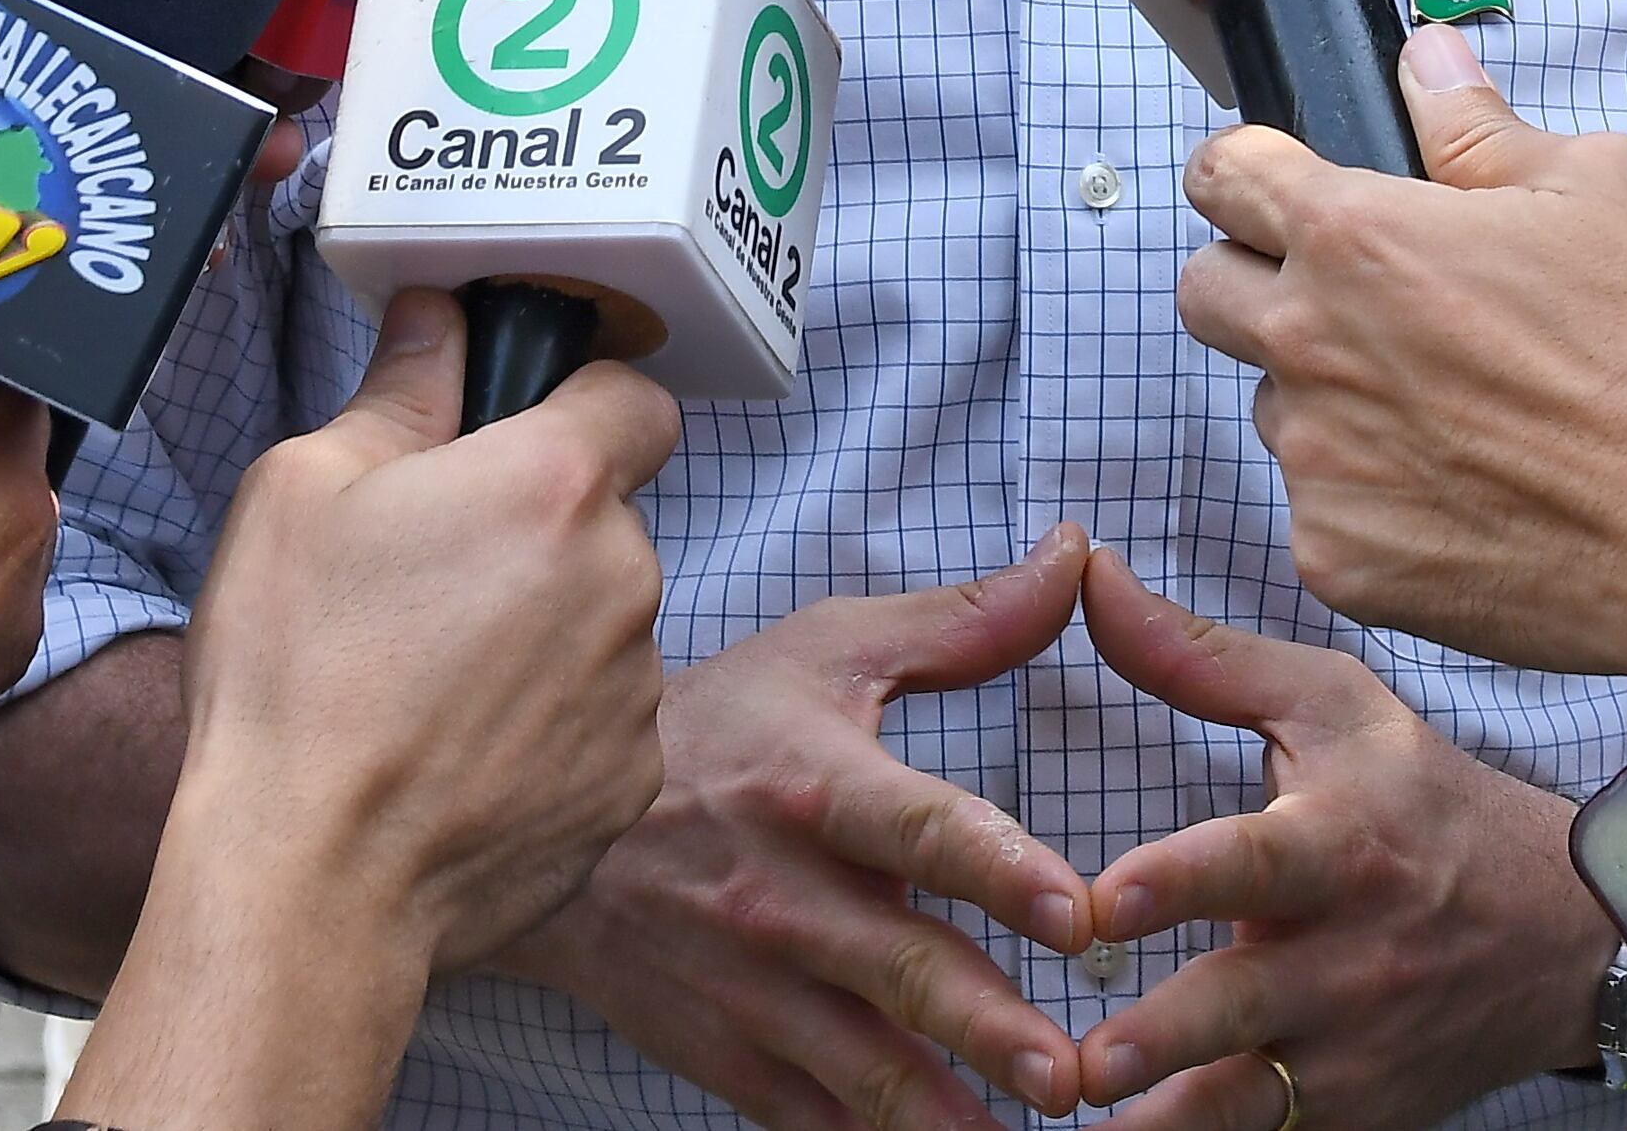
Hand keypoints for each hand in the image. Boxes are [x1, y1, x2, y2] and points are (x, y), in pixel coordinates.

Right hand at [61, 294, 681, 1130]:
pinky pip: (600, 722)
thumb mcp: (303, 490)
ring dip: (546, 632)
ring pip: (604, 623)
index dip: (582, 407)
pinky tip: (457, 753)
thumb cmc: (295, 677)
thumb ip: (399, 388)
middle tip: (432, 579)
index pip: (636, 397)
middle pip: (609, 520)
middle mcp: (624, 575)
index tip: (521, 439)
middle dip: (541, 534)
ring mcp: (635, 687)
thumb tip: (438, 317)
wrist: (310, 880)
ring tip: (431, 682)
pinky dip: (548, 728)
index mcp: (557, 483)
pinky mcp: (626, 783)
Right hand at [491, 531, 1100, 1130]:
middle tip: (1068, 1075)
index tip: (1075, 914)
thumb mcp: (827, 652)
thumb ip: (965, 620)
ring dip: (945, 1113)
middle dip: (988, 1030)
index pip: (917, 828)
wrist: (551, 838)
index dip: (998, 870)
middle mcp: (783, 897)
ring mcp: (753, 989)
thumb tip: (1076, 552)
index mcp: (815, 788)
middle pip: (901, 969)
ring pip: (862, 1066)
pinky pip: (811, 1119)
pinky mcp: (731, 1056)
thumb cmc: (714, 727)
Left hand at [1069, 551, 1607, 1130]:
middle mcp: (1349, 956)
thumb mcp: (1334, 710)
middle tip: (1082, 1062)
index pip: (1257, 862)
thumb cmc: (1422, 801)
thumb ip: (1201, 659)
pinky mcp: (1355, 1116)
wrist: (1566, 931)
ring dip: (1166, 1121)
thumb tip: (1089, 577)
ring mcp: (1353, 1051)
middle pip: (1240, 1004)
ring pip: (1246, 1104)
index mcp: (1342, 843)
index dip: (1181, 880)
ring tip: (1088, 1126)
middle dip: (1158, 1039)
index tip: (1105, 900)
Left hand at [1179, 27, 1626, 679]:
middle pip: (1207, 292)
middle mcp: (1311, 348)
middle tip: (1357, 295)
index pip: (1225, 174)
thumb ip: (1480, 126)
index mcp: (1358, 236)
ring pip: (1274, 407)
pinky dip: (1373, 495)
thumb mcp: (1602, 185)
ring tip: (1446, 405)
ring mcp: (1319, 465)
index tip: (1279, 184)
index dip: (1251, 168)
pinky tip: (1465, 488)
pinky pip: (1323, 509)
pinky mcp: (1341, 560)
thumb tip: (1424, 60)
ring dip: (1328, 394)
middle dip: (1257, 278)